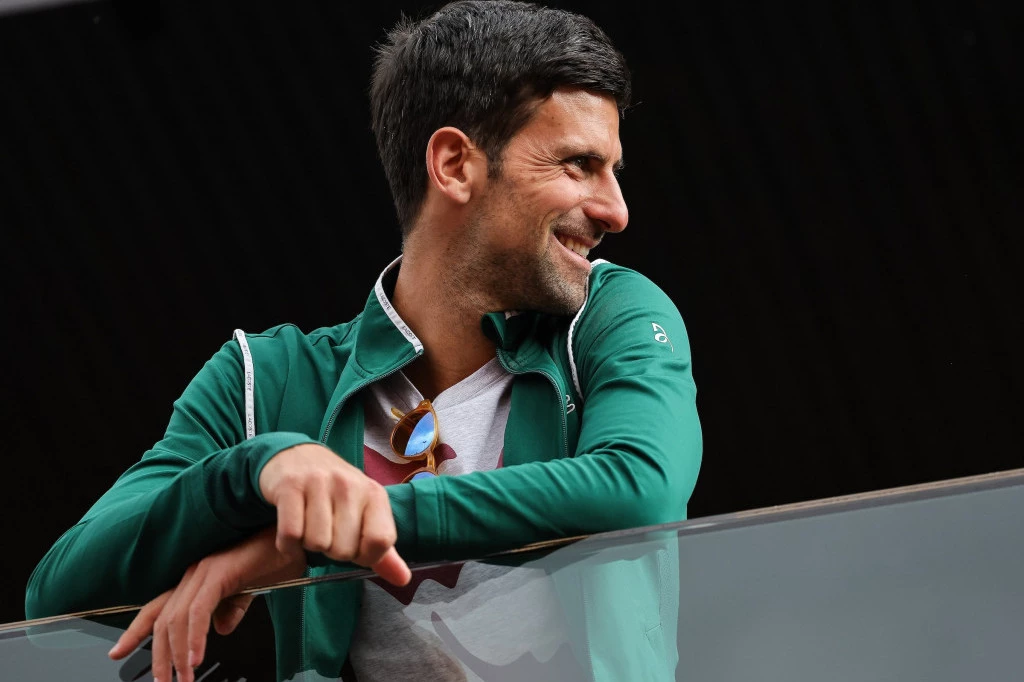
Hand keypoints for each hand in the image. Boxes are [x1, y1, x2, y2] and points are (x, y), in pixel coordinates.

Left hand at [108, 527, 303, 681]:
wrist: (297, 539)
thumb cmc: (279, 558)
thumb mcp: (252, 590)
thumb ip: (233, 608)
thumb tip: (222, 628)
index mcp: (198, 579)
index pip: (158, 608)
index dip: (135, 631)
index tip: (117, 652)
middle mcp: (194, 573)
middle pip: (162, 619)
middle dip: (158, 655)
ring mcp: (203, 570)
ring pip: (177, 620)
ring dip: (177, 655)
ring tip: (184, 679)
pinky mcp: (218, 572)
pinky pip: (198, 612)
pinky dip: (194, 638)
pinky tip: (195, 659)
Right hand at [258, 443, 410, 585]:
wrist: (298, 456)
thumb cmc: (335, 492)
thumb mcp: (364, 512)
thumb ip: (381, 548)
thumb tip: (403, 580)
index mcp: (374, 494)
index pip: (381, 541)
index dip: (365, 556)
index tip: (355, 548)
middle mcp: (350, 485)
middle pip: (344, 550)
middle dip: (332, 551)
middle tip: (327, 533)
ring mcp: (319, 483)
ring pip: (317, 544)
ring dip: (309, 546)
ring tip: (309, 529)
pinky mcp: (290, 486)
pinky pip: (290, 535)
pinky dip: (288, 545)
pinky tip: (291, 535)